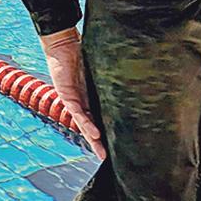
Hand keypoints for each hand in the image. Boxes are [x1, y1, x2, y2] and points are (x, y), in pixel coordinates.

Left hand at [41, 27, 104, 159]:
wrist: (63, 42)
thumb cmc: (82, 51)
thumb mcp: (101, 68)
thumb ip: (112, 76)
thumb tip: (137, 76)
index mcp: (90, 97)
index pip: (99, 118)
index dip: (106, 132)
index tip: (117, 145)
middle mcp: (81, 101)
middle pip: (90, 126)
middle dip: (98, 143)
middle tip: (107, 158)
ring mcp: (73, 99)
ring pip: (83, 123)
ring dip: (92, 138)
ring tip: (101, 151)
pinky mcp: (66, 94)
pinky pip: (77, 111)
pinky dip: (85, 122)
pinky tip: (94, 133)